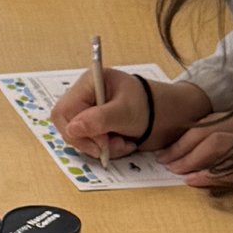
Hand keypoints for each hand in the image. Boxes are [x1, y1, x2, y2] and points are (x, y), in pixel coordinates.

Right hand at [55, 66, 198, 155]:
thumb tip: (72, 129)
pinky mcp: (95, 126)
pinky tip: (122, 144)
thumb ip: (99, 119)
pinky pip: (88, 143)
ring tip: (122, 144)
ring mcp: (89, 112)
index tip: (102, 141)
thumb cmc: (149, 105)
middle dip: (89, 142)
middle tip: (110, 146)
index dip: (78, 130)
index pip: (64, 111)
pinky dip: (104, 149)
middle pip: (67, 126)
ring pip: (78, 138)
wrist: (168, 116)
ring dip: (100, 147)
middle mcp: (84, 97)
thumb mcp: (125, 111)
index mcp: (89, 83)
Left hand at [160, 113, 232, 195]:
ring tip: (174, 171)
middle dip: (180, 147)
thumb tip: (204, 160)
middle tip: (164, 161)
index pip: (209, 123)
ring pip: (212, 143)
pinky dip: (207, 174)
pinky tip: (193, 181)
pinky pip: (229, 166)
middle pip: (205, 131)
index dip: (185, 136)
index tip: (170, 148)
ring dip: (189, 159)